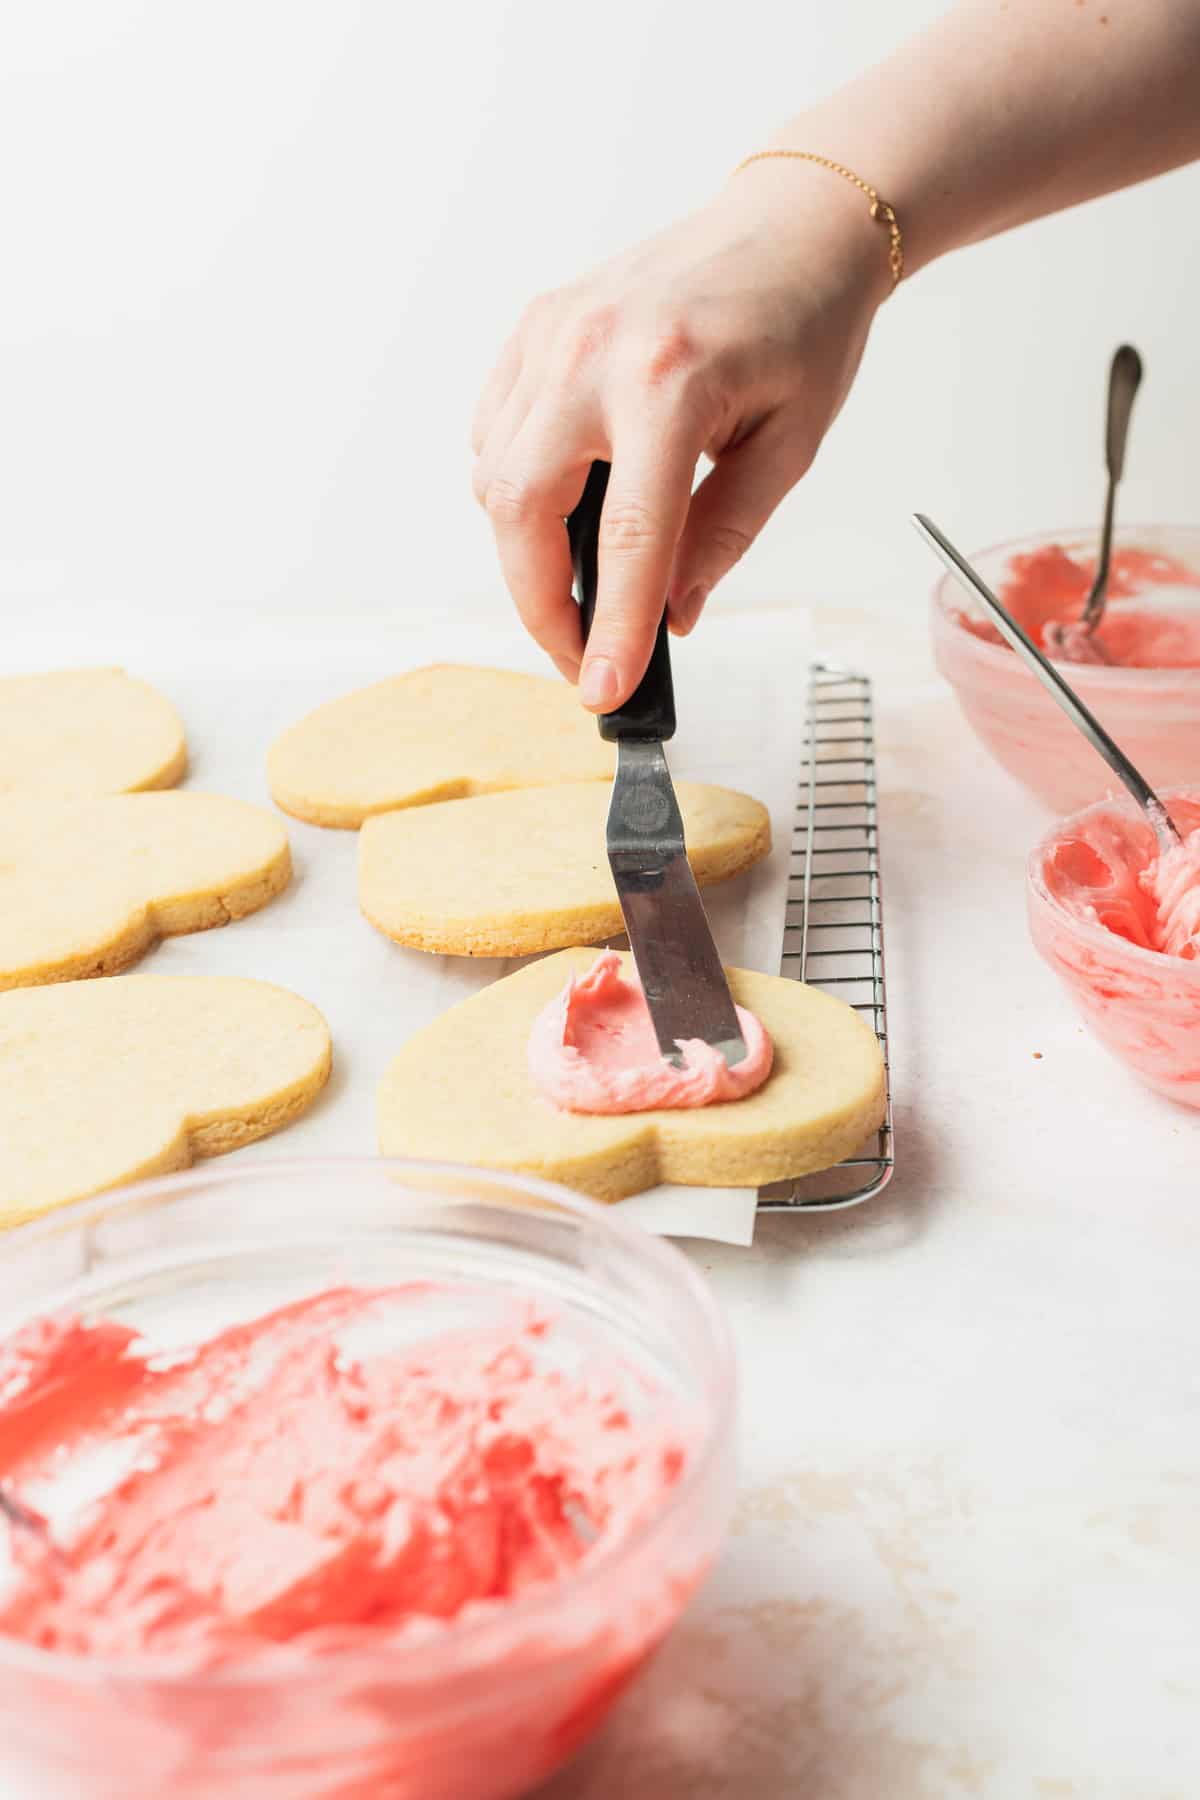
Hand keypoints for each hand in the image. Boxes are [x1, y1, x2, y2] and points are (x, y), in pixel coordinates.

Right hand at [472, 162, 889, 708]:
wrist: (792, 223)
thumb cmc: (804, 326)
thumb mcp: (788, 447)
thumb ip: (723, 536)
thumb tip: (667, 615)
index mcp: (669, 382)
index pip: (625, 540)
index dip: (609, 630)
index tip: (603, 690)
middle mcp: (592, 352)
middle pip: (522, 513)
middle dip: (542, 604)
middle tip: (582, 652)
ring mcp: (552, 333)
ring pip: (493, 477)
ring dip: (526, 550)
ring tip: (584, 581)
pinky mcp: (535, 326)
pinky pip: (493, 431)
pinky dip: (515, 487)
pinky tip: (566, 503)